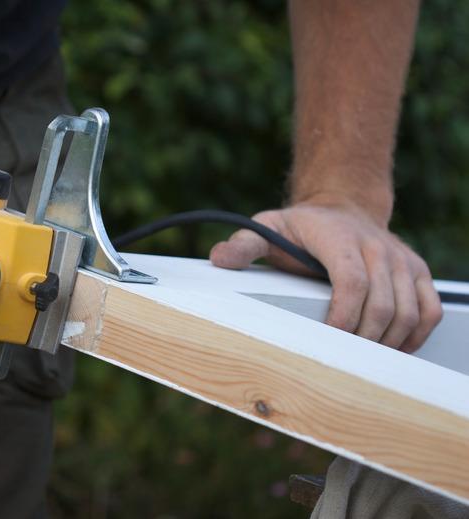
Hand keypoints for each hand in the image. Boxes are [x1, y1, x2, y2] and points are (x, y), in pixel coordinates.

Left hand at [209, 197, 441, 352]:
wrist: (342, 207)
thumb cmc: (301, 226)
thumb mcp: (267, 226)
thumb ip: (244, 244)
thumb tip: (219, 258)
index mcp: (339, 238)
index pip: (352, 281)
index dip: (344, 315)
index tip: (329, 340)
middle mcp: (376, 248)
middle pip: (382, 304)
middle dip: (363, 340)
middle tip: (342, 362)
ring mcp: (401, 260)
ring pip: (408, 312)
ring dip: (387, 343)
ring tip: (363, 362)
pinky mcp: (417, 272)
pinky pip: (429, 310)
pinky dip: (416, 336)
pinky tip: (393, 351)